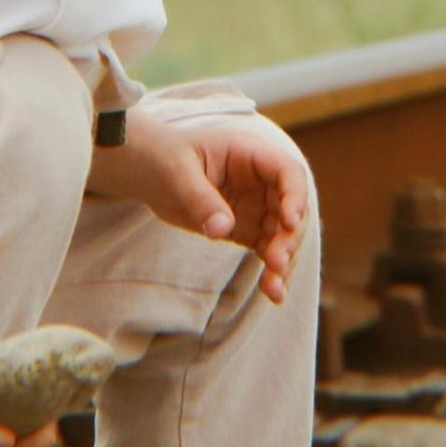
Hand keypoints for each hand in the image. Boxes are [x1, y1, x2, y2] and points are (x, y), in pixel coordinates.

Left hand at [119, 111, 309, 303]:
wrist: (150, 172)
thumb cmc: (165, 159)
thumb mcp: (178, 173)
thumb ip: (201, 199)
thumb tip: (222, 229)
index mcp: (251, 154)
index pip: (288, 172)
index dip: (295, 197)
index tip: (289, 222)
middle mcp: (261, 181)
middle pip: (292, 209)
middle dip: (289, 237)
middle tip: (276, 262)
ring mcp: (257, 206)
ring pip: (284, 235)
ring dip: (284, 261)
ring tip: (274, 288)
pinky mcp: (247, 229)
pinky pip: (267, 250)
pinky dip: (272, 271)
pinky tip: (273, 292)